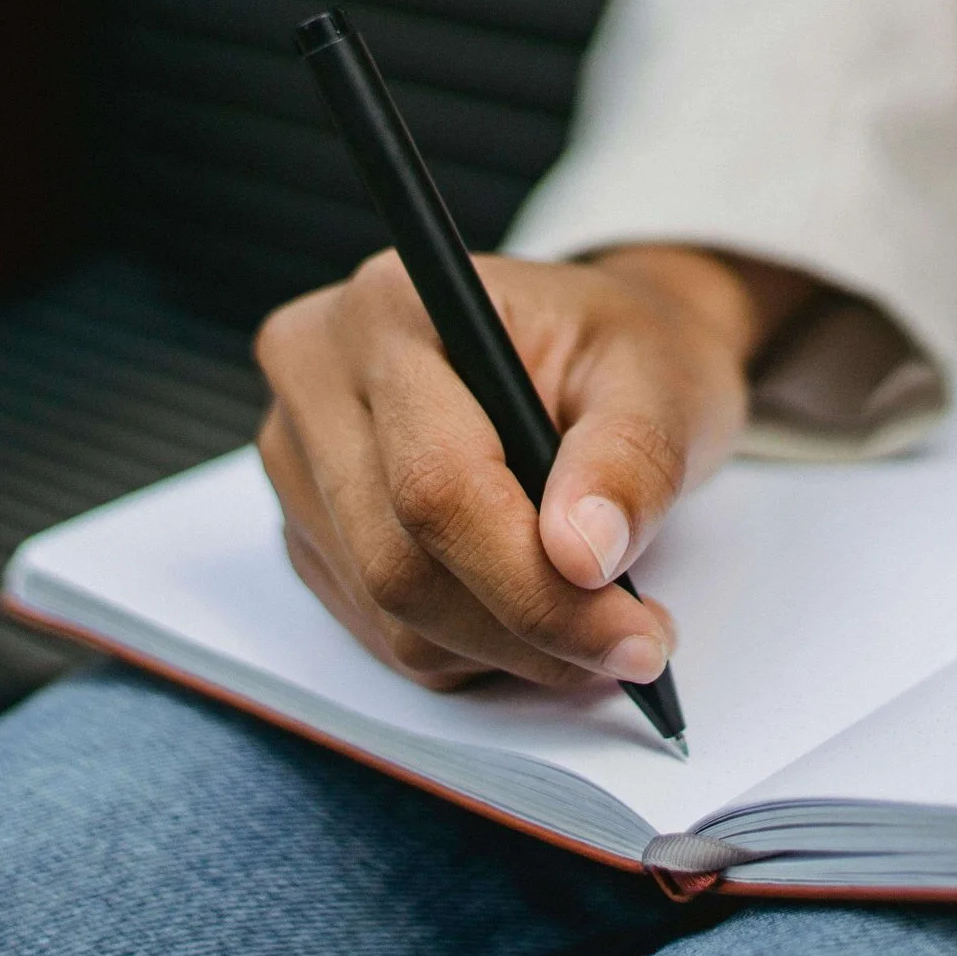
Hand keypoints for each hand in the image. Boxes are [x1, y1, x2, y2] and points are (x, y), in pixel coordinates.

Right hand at [254, 244, 813, 691]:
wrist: (588, 351)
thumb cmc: (616, 351)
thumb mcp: (657, 380)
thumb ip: (628, 460)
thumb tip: (586, 554)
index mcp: (393, 308)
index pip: (436, 485)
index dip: (533, 584)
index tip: (632, 635)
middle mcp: (319, 376)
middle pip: (400, 563)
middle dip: (530, 628)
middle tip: (635, 643)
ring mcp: (298, 458)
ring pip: (389, 612)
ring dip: (506, 647)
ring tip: (596, 617)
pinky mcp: (307, 525)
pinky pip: (380, 630)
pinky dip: (471, 647)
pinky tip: (530, 606)